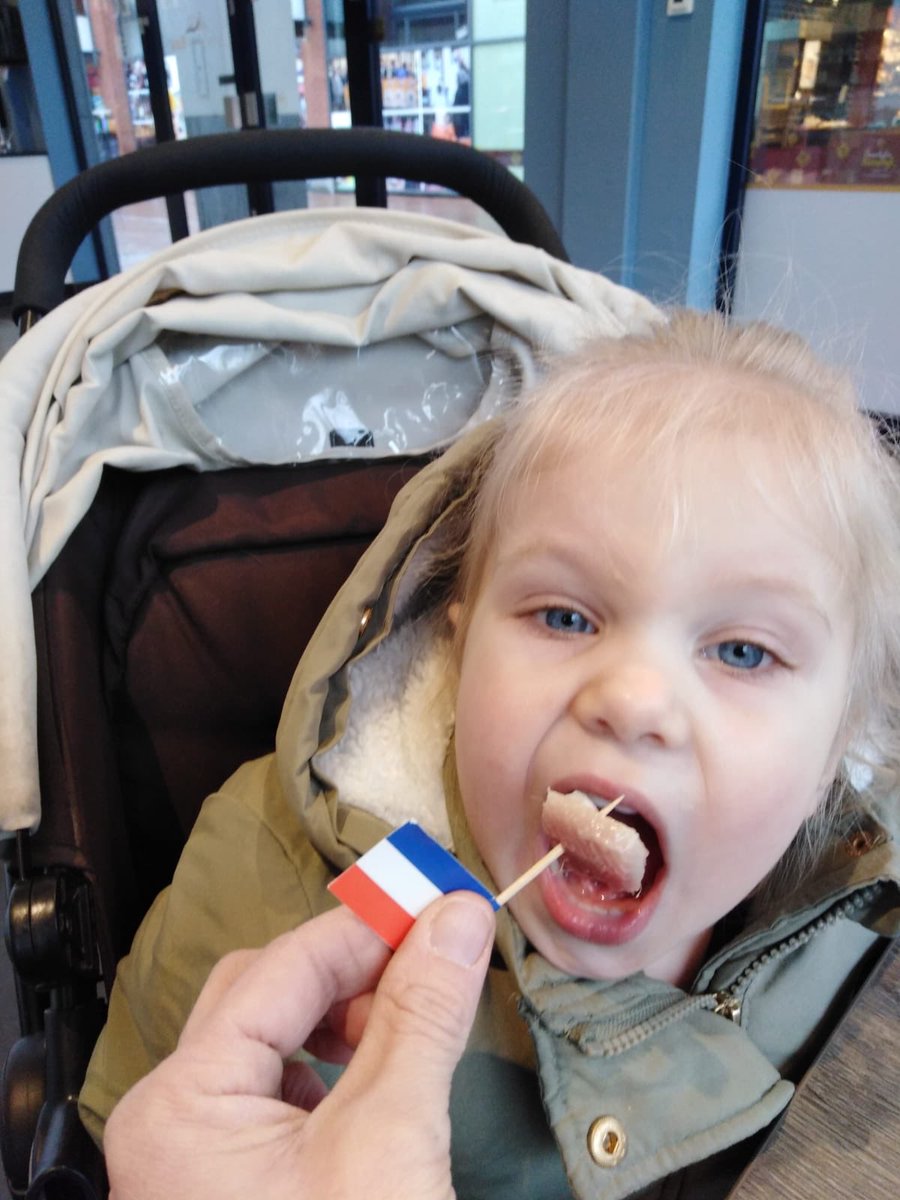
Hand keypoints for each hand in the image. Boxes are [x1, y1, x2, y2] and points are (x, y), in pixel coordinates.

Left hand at [104, 892, 494, 1199]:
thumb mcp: (391, 1141)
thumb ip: (420, 1016)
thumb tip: (457, 918)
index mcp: (182, 1105)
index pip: (281, 969)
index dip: (366, 927)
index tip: (439, 902)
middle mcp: (172, 1124)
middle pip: (262, 994)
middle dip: (349, 967)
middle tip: (428, 952)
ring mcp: (199, 1161)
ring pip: (270, 1041)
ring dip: (343, 1014)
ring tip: (411, 1012)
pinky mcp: (234, 1187)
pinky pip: (279, 1093)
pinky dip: (334, 1067)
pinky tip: (379, 1075)